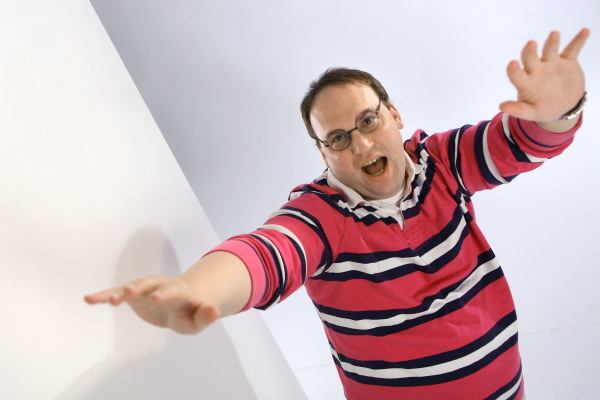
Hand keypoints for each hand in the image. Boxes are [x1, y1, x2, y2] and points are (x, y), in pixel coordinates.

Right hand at [84, 275, 219, 334]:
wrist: (181, 302)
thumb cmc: (191, 312)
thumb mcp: (200, 319)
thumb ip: (207, 316)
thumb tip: (215, 311)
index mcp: (178, 292)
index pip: (172, 292)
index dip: (165, 294)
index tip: (156, 297)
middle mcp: (160, 286)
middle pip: (150, 285)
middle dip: (140, 288)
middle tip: (129, 291)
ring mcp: (145, 288)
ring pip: (131, 288)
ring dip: (120, 292)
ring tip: (105, 300)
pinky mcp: (133, 294)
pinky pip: (117, 294)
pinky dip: (104, 296)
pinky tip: (88, 299)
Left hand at [499, 28, 589, 122]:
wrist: (564, 106)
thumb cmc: (543, 108)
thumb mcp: (532, 112)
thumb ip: (519, 110)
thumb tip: (501, 107)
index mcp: (526, 82)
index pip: (517, 74)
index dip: (514, 70)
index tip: (512, 64)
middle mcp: (536, 69)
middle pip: (530, 58)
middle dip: (529, 51)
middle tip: (531, 44)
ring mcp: (551, 63)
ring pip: (550, 50)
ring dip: (551, 42)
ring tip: (554, 34)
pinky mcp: (568, 61)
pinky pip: (573, 49)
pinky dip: (579, 40)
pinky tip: (585, 31)